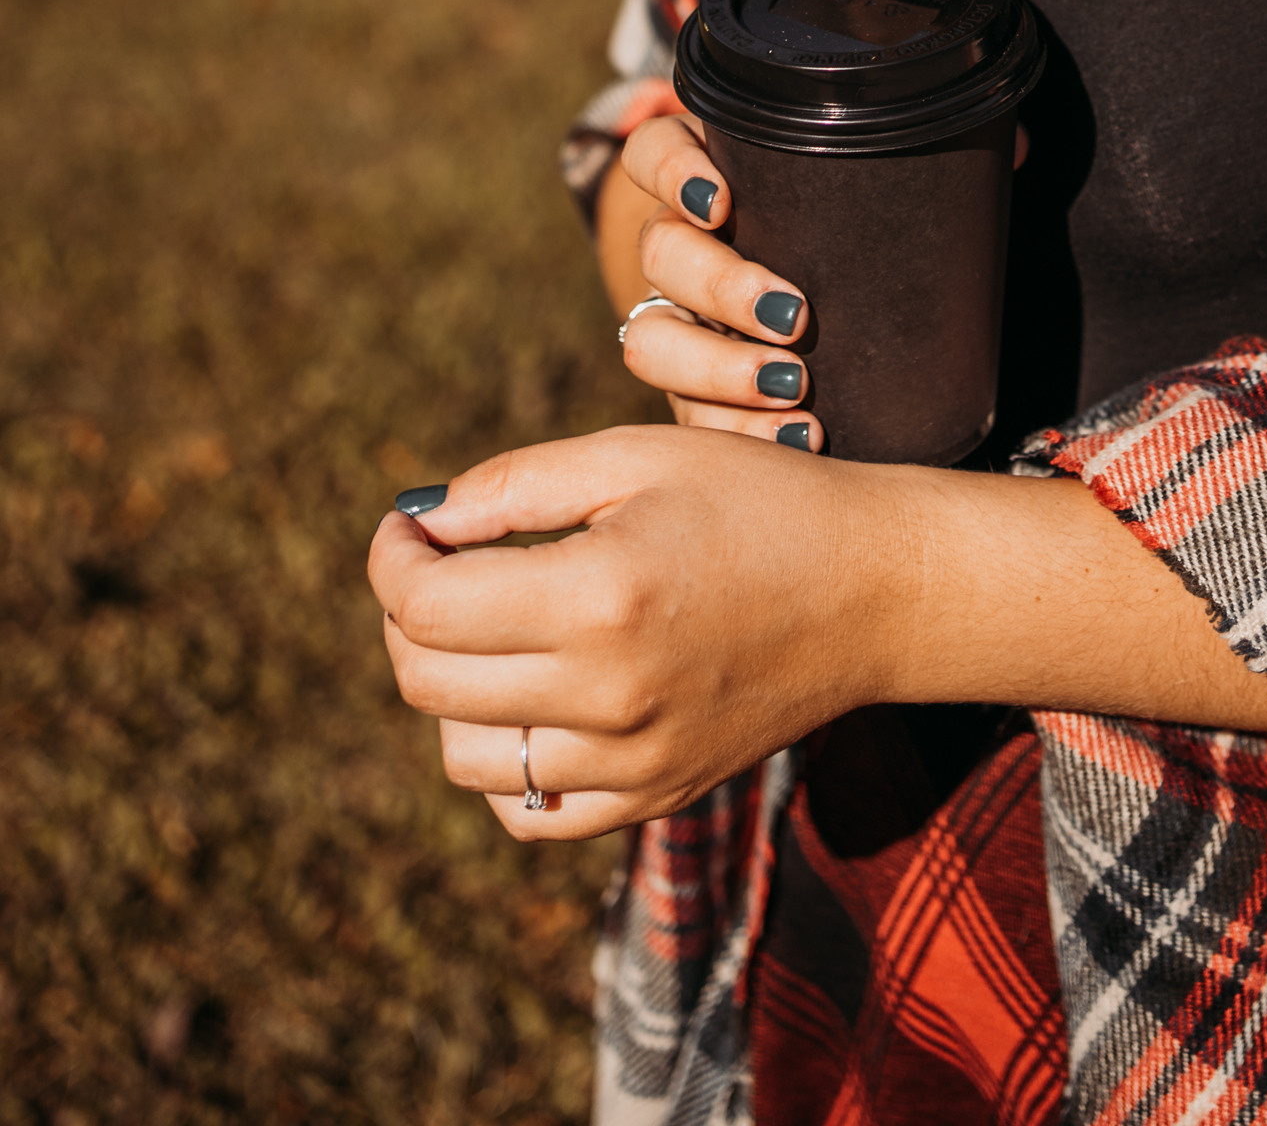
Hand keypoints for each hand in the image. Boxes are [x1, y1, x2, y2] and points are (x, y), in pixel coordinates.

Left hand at [369, 424, 904, 842]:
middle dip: (407, 614)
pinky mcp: (653, 797)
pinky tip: (530, 697)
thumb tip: (421, 519)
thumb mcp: (637, 456)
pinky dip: (503, 761)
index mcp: (600, 595)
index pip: (425, 607)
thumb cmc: (758, 502)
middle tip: (442, 564)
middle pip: (427, 682)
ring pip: (464, 755)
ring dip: (450, 688)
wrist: (875, 589)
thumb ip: (516, 484)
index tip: (409, 524)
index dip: (392, 558)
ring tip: (491, 628)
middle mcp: (607, 694)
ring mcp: (631, 761)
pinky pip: (528, 811)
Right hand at [607, 101, 1029, 450]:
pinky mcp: (694, 395)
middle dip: (721, 286)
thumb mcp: (895, 185)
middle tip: (795, 314)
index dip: (671, 171)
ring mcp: (681, 326)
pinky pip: (686, 417)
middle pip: (660, 252)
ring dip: (717, 368)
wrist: (853, 321)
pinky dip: (735, 431)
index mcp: (716, 179)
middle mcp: (683, 250)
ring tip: (793, 388)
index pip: (655, 151)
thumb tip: (1015, 150)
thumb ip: (942, 152)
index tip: (722, 200)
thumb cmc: (862, 235)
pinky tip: (794, 440)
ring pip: (650, 339)